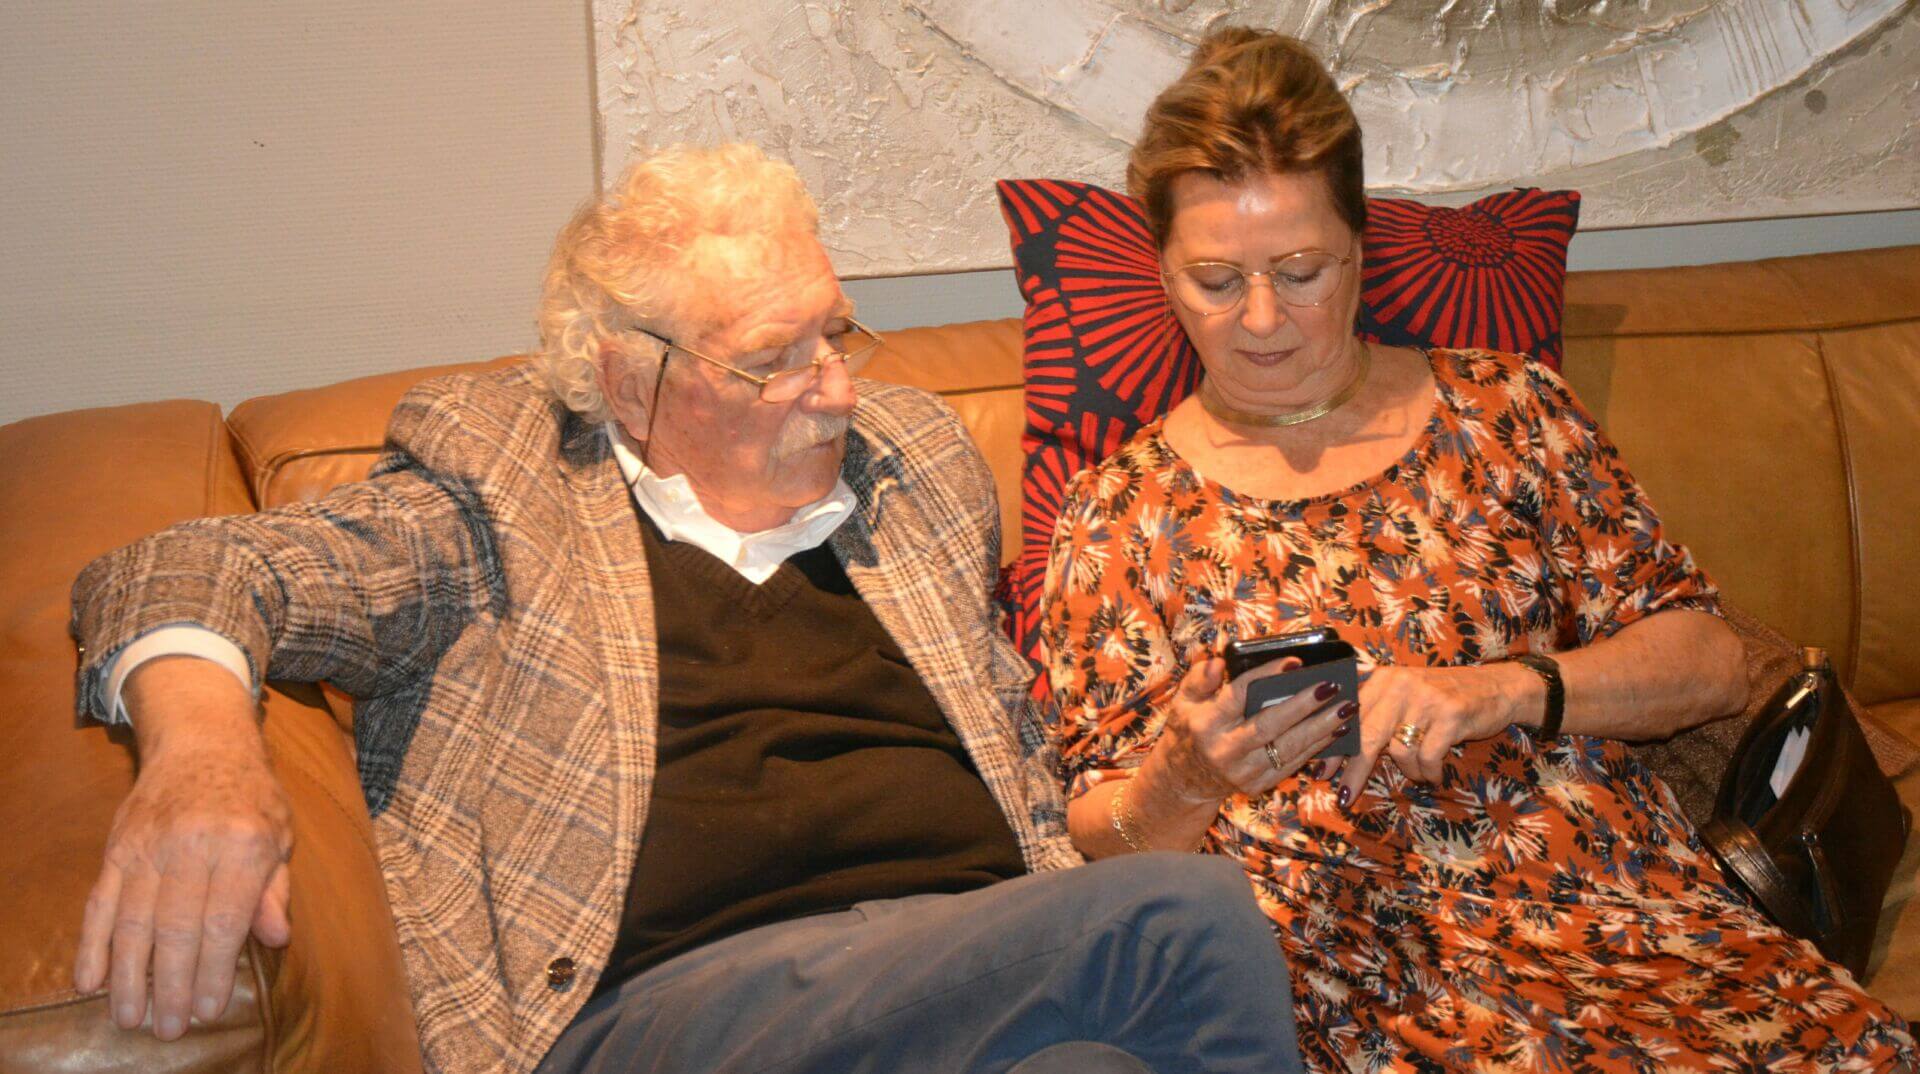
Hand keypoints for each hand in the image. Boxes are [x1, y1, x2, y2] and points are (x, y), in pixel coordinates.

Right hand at [73, 657, 292, 1040]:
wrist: (203, 742)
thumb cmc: (251, 797)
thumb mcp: (281, 836)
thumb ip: (275, 890)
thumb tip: (276, 937)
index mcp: (244, 843)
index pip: (223, 920)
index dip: (211, 971)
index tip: (205, 1010)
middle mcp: (194, 843)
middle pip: (176, 928)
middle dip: (170, 985)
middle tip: (166, 1029)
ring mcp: (150, 844)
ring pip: (133, 920)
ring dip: (128, 976)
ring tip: (129, 1017)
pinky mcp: (118, 846)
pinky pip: (101, 901)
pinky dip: (93, 943)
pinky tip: (91, 980)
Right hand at [1142, 653, 1355, 803]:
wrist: (1186, 778)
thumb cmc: (1191, 728)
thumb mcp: (1184, 700)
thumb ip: (1198, 679)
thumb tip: (1217, 663)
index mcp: (1205, 723)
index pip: (1239, 695)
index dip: (1267, 676)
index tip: (1295, 661)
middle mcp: (1224, 750)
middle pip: (1269, 725)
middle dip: (1304, 705)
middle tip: (1332, 686)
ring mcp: (1242, 772)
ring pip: (1288, 749)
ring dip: (1321, 728)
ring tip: (1347, 708)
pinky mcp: (1257, 786)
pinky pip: (1293, 765)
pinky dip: (1318, 747)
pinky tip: (1338, 730)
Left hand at [1336, 663, 1536, 803]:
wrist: (1496, 688)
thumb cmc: (1442, 698)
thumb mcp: (1405, 694)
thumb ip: (1375, 712)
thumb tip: (1337, 745)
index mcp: (1383, 679)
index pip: (1349, 716)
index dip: (1334, 747)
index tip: (1319, 772)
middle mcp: (1401, 685)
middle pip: (1367, 736)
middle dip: (1353, 770)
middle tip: (1344, 796)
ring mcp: (1427, 699)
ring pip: (1399, 751)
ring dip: (1409, 771)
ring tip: (1420, 772)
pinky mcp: (1451, 715)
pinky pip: (1427, 757)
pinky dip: (1429, 772)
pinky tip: (1436, 773)